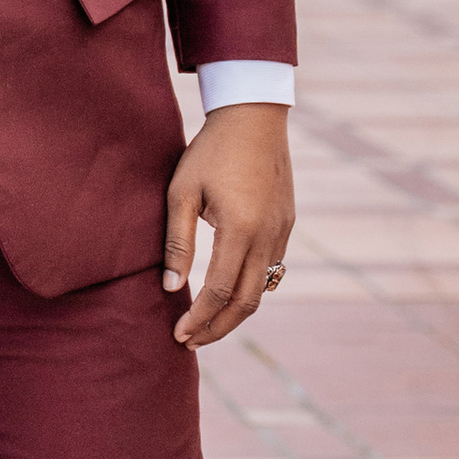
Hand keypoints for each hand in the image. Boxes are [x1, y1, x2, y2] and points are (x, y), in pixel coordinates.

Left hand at [163, 104, 295, 347]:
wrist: (253, 116)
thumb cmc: (210, 151)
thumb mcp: (181, 192)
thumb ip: (177, 241)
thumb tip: (170, 287)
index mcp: (240, 228)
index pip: (219, 291)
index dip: (199, 319)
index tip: (179, 335)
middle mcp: (268, 236)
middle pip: (246, 302)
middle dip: (218, 328)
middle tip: (191, 341)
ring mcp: (282, 231)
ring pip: (262, 289)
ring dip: (235, 313)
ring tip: (207, 325)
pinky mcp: (287, 224)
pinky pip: (271, 268)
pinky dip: (249, 289)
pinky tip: (227, 292)